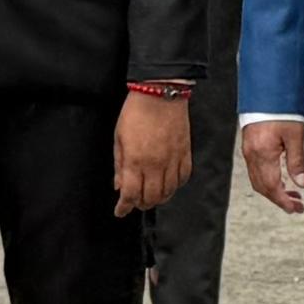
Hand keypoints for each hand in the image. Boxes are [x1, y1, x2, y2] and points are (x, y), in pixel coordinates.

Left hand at [111, 91, 192, 215]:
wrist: (160, 93)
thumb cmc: (136, 112)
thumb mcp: (119, 138)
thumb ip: (119, 165)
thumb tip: (119, 185)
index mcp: (135, 161)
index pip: (130, 194)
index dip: (124, 207)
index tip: (120, 211)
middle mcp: (155, 164)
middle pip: (150, 198)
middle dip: (141, 204)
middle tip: (135, 203)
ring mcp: (172, 160)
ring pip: (168, 191)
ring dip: (159, 198)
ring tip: (151, 196)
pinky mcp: (185, 153)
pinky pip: (183, 178)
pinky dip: (175, 186)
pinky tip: (169, 184)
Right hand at [240, 116, 303, 214]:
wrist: (266, 93)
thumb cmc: (280, 110)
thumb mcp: (295, 135)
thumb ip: (297, 161)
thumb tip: (302, 184)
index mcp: (263, 154)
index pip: (272, 187)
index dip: (284, 201)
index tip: (296, 209)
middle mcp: (252, 156)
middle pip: (263, 187)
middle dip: (279, 199)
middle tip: (297, 206)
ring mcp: (248, 152)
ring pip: (258, 181)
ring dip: (274, 191)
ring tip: (292, 195)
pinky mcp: (249, 147)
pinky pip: (255, 171)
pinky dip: (268, 181)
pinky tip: (281, 179)